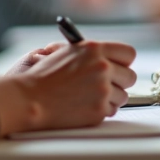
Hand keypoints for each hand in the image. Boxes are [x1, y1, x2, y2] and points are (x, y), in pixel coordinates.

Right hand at [0, 41, 136, 136]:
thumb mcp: (68, 52)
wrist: (30, 99)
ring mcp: (102, 90)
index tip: (120, 66)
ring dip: (111, 98)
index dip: (124, 61)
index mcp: (94, 49)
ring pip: (123, 96)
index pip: (129, 53)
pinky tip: (85, 106)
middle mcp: (102, 67)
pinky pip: (112, 110)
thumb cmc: (43, 76)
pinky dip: (101, 110)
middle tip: (109, 84)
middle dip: (120, 81)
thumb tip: (112, 58)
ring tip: (92, 97)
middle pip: (130, 76)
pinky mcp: (99, 110)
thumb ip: (92, 53)